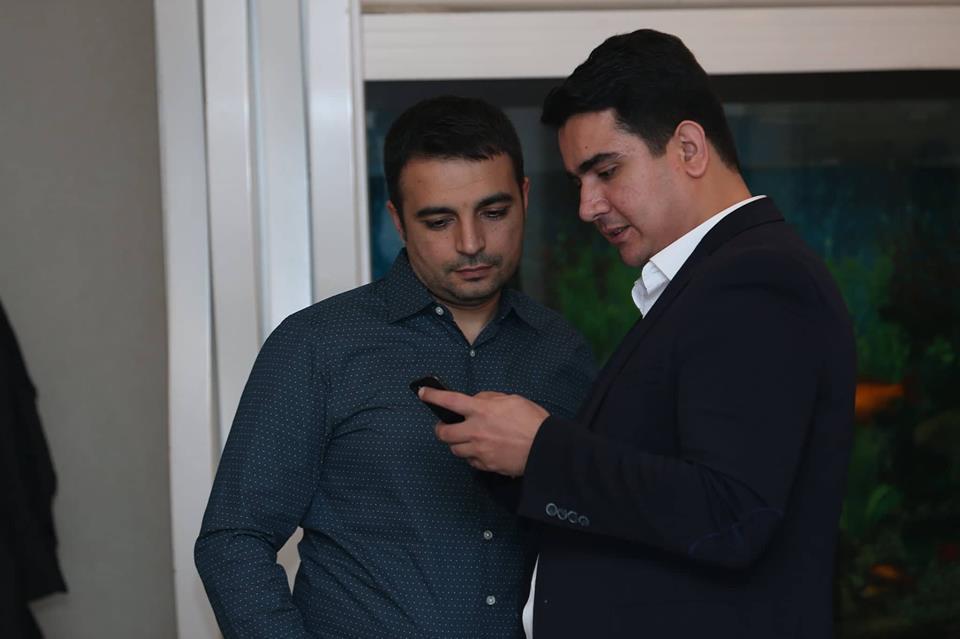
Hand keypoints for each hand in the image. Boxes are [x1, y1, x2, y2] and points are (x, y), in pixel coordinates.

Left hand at [421, 388, 548, 476]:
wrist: (546, 448)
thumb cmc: (533, 421)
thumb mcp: (512, 400)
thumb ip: (490, 399)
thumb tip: (477, 402)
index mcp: (482, 410)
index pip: (450, 401)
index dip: (433, 396)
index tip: (423, 393)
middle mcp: (476, 431)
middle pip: (444, 433)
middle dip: (440, 430)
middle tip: (445, 427)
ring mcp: (480, 450)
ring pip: (455, 449)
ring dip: (458, 444)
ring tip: (469, 439)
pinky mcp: (486, 465)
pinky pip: (471, 462)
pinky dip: (473, 456)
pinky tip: (483, 451)